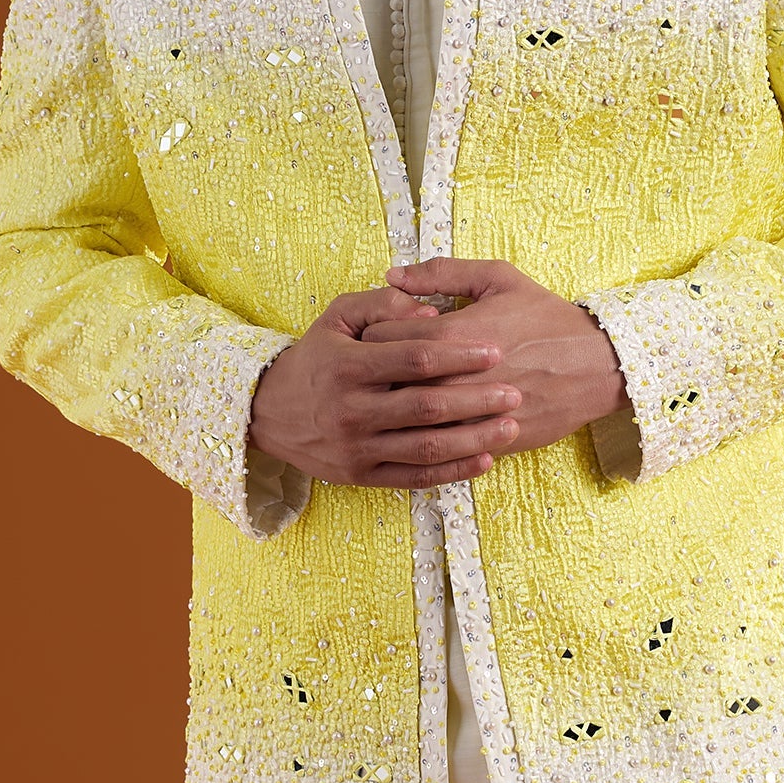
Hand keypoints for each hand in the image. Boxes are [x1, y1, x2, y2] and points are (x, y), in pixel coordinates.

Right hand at [248, 286, 522, 488]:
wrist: (268, 413)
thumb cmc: (316, 358)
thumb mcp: (337, 318)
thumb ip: (382, 305)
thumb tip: (429, 310)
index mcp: (348, 366)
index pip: (415, 359)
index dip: (459, 354)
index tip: (495, 350)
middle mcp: (352, 409)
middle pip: (427, 406)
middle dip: (477, 399)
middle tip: (515, 391)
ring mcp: (357, 446)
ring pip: (426, 446)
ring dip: (474, 438)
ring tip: (510, 426)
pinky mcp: (362, 474)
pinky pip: (415, 476)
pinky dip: (453, 470)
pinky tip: (484, 459)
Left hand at [365, 259, 628, 456]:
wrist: (598, 365)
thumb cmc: (546, 317)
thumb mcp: (498, 279)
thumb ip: (442, 273)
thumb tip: (392, 274)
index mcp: (456, 333)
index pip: (383, 337)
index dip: (372, 336)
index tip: (379, 336)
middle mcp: (460, 377)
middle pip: (387, 382)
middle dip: (375, 376)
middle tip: (378, 370)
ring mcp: (475, 414)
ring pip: (410, 421)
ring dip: (395, 411)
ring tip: (396, 398)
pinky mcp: (489, 440)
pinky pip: (442, 447)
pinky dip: (426, 438)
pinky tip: (425, 425)